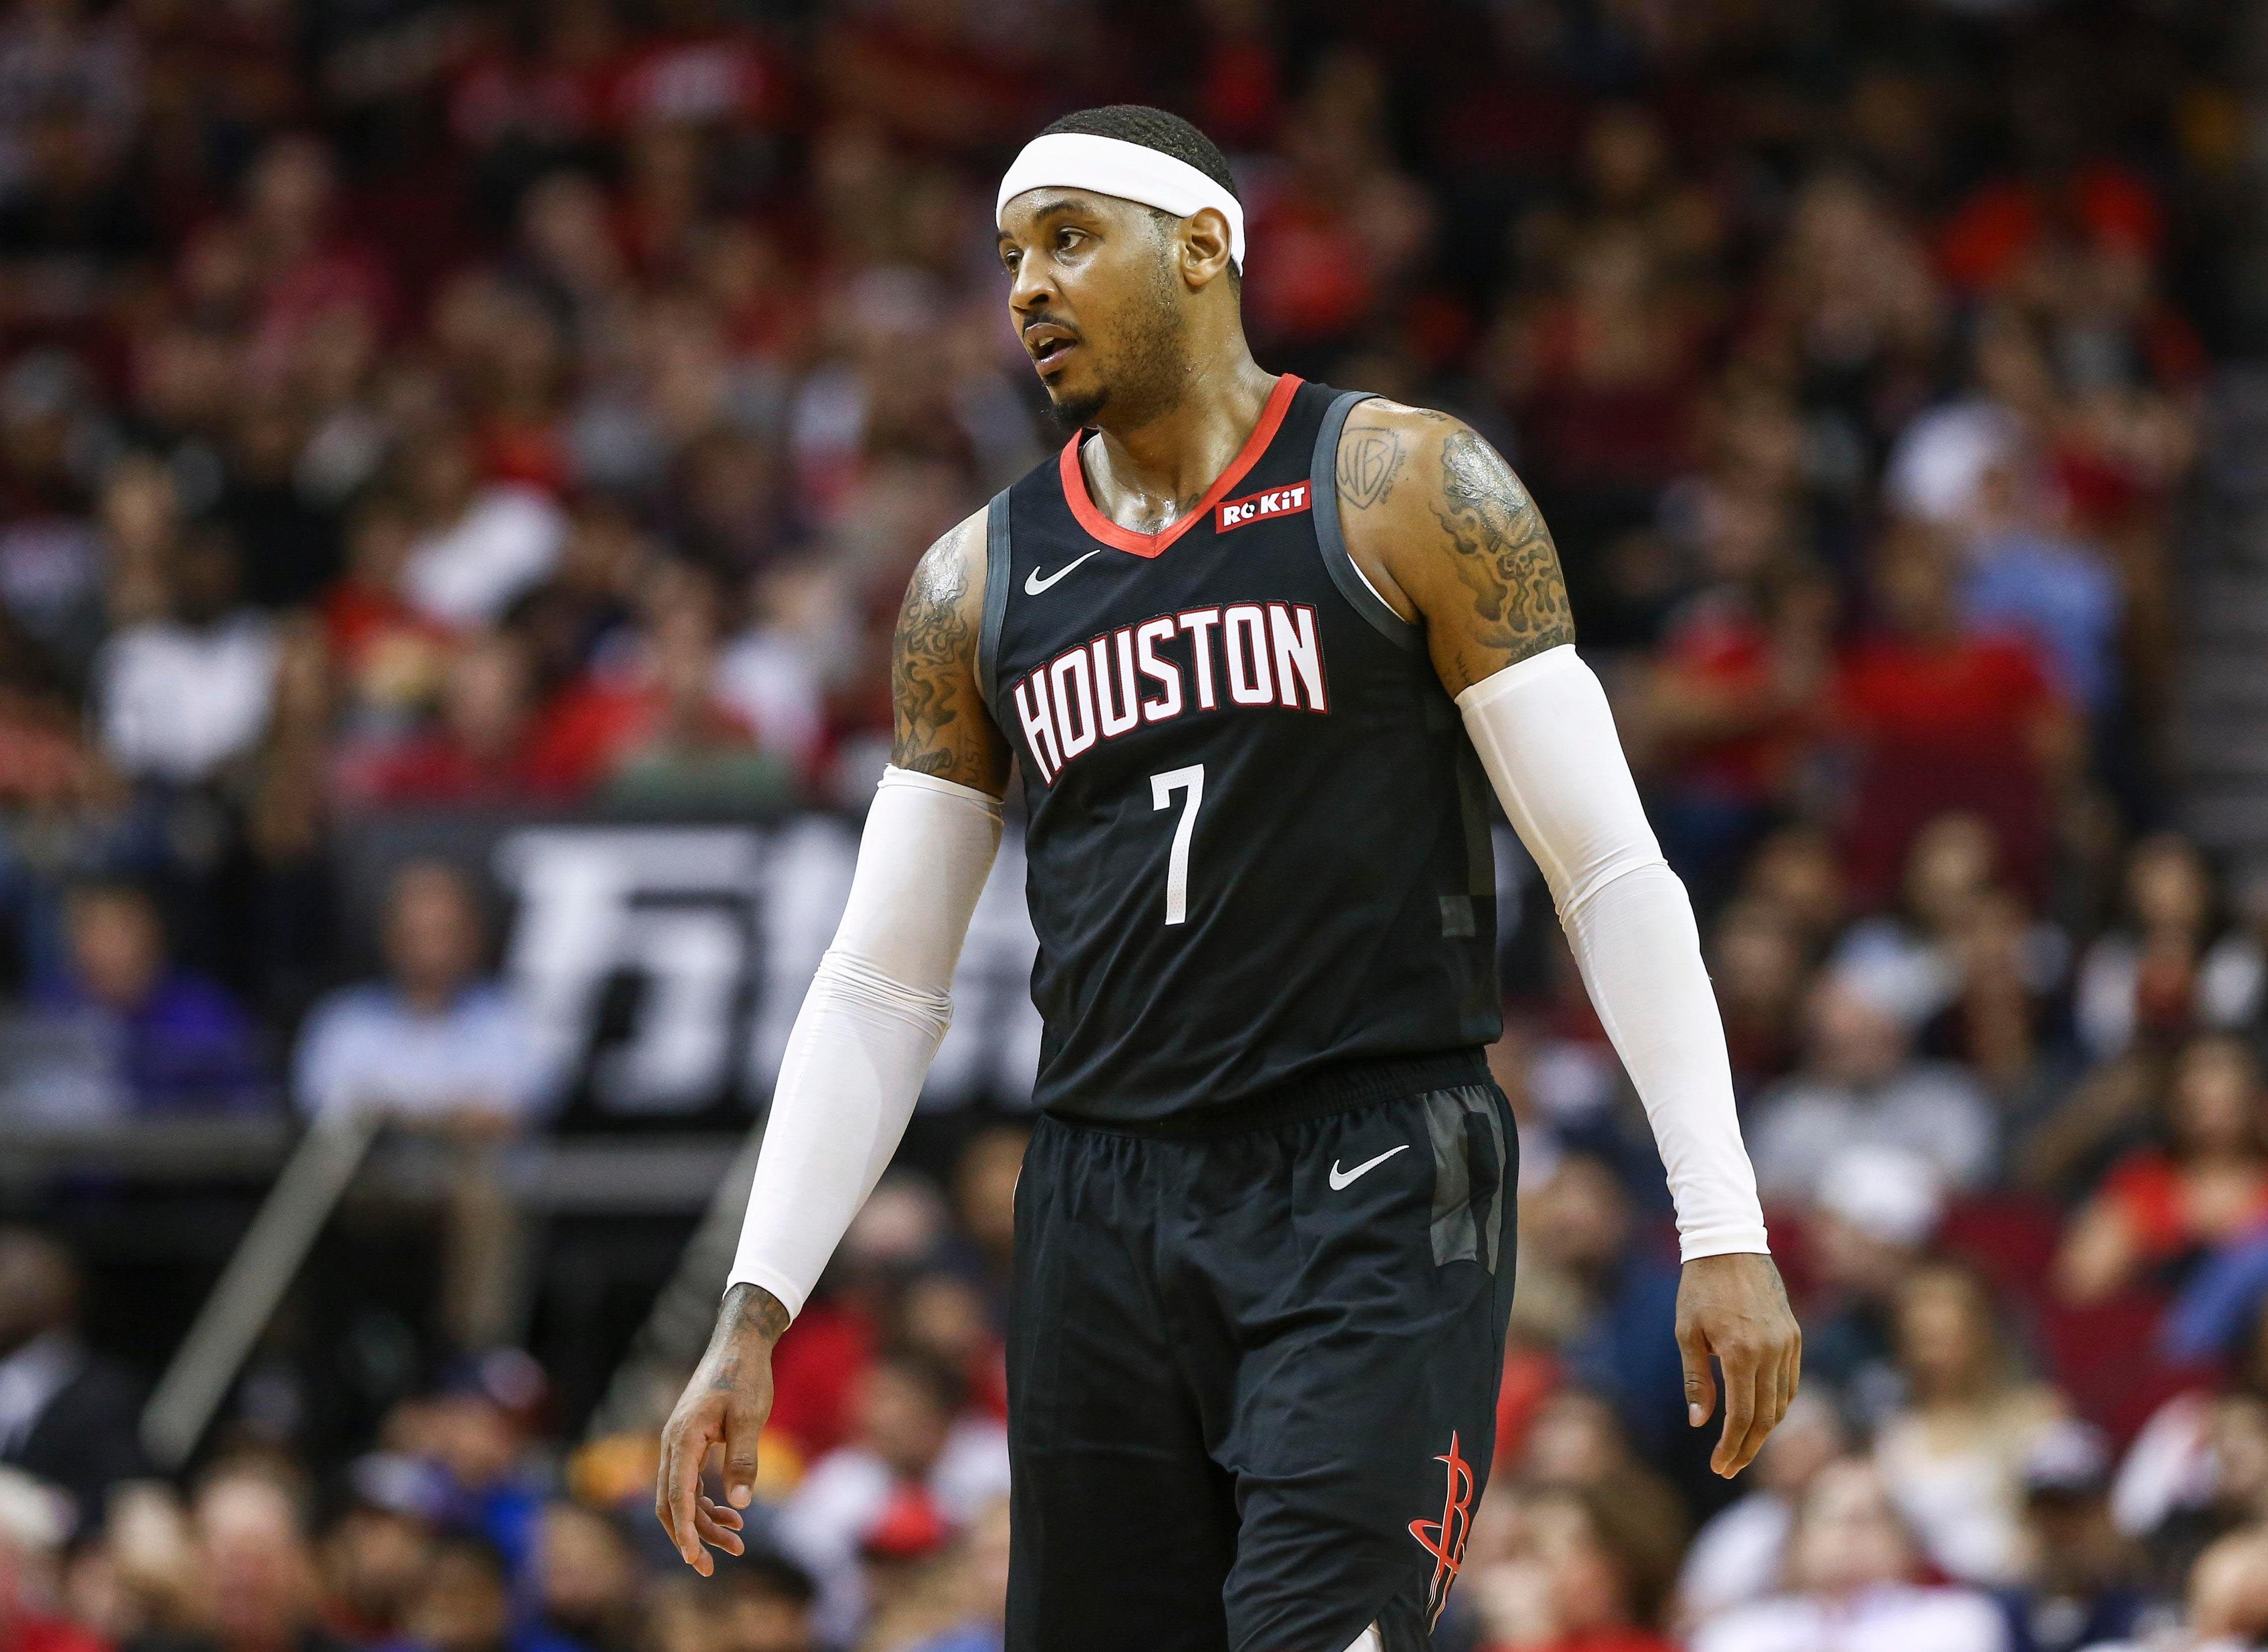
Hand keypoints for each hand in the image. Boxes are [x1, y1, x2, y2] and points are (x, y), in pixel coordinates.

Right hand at [655, 1283, 786, 1572]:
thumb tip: (740, 1504)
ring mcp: (679, 1443)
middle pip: (671, 1503)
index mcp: (683, 1437)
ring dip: (704, 1523)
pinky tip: (732, 1515)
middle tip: (714, 1568)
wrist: (740, 1344)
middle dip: (691, 1537)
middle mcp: (673, 1443)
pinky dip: (707, 1503)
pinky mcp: (691, 1443)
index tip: (696, 1560)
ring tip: (737, 1544)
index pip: (677, 1495)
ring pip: (681, 1497)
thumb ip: (742, 1459)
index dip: (685, 1531)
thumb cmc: (745, 1376)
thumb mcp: (750, 1417)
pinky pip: (690, 1483)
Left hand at [1675, 1252, 1800, 1478]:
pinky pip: (1790, 1382)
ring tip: (1742, 1446)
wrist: (1730, 1246)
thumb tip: (1699, 1423)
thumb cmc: (1699, 1290)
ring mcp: (1787, 1344)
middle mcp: (1771, 1352)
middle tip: (1729, 1467)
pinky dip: (1778, 1405)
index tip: (1719, 1467)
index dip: (1732, 1446)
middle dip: (1747, 1447)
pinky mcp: (1794, 1336)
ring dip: (1764, 1430)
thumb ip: (1696, 1381)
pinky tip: (1761, 1415)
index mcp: (1741, 1354)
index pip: (1742, 1416)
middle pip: (1766, 1417)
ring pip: (1782, 1403)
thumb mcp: (1686, 1334)